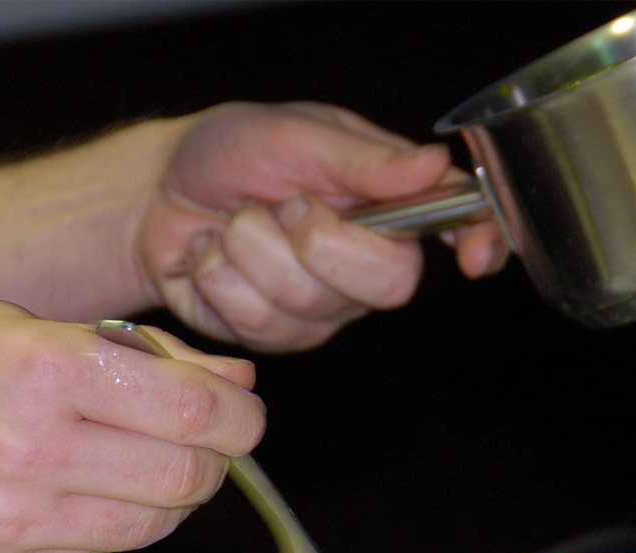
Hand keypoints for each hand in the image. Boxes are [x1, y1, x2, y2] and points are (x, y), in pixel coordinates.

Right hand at [0, 300, 263, 552]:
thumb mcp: (28, 327)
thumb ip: (143, 357)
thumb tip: (234, 381)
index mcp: (51, 371)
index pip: (199, 410)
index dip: (241, 416)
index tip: (242, 413)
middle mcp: (40, 451)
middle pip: (190, 478)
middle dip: (218, 460)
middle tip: (204, 442)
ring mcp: (21, 521)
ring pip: (154, 526)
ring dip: (174, 497)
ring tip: (146, 464)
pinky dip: (119, 526)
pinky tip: (92, 494)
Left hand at [132, 102, 507, 350]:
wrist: (156, 194)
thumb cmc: (229, 152)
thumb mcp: (294, 134)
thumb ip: (363, 158)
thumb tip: (435, 164)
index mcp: (386, 201)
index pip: (458, 225)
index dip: (480, 242)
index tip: (475, 255)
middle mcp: (366, 261)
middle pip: (388, 283)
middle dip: (317, 241)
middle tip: (283, 205)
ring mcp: (324, 307)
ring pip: (309, 303)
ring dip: (251, 250)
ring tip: (235, 224)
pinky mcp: (278, 335)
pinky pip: (260, 324)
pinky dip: (221, 278)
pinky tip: (214, 257)